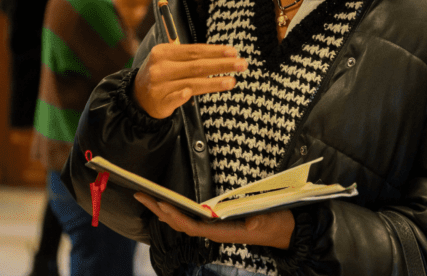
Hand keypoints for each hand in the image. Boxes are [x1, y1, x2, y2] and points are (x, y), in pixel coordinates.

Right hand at [133, 43, 244, 118]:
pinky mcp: (160, 102)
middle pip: (197, 65)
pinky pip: (175, 98)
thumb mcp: (168, 60)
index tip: (233, 52)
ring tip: (232, 81)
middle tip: (242, 64)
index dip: (215, 51)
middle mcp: (161, 67)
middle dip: (222, 64)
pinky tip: (191, 94)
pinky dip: (183, 96)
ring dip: (214, 82)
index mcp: (163, 52)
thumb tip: (222, 54)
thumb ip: (190, 56)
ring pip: (191, 82)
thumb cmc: (161, 76)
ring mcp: (160, 85)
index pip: (194, 50)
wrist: (137, 98)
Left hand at [134, 193, 293, 248]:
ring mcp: (213, 229)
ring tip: (145, 197)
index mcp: (222, 232)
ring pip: (181, 222)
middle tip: (139, 194)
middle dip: (158, 210)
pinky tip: (165, 206)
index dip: (175, 216)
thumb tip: (233, 214)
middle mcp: (213, 232)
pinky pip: (189, 220)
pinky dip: (174, 212)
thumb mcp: (265, 217)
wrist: (286, 230)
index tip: (161, 203)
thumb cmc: (276, 221)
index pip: (191, 226)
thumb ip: (251, 216)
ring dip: (162, 211)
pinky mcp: (215, 224)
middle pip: (179, 224)